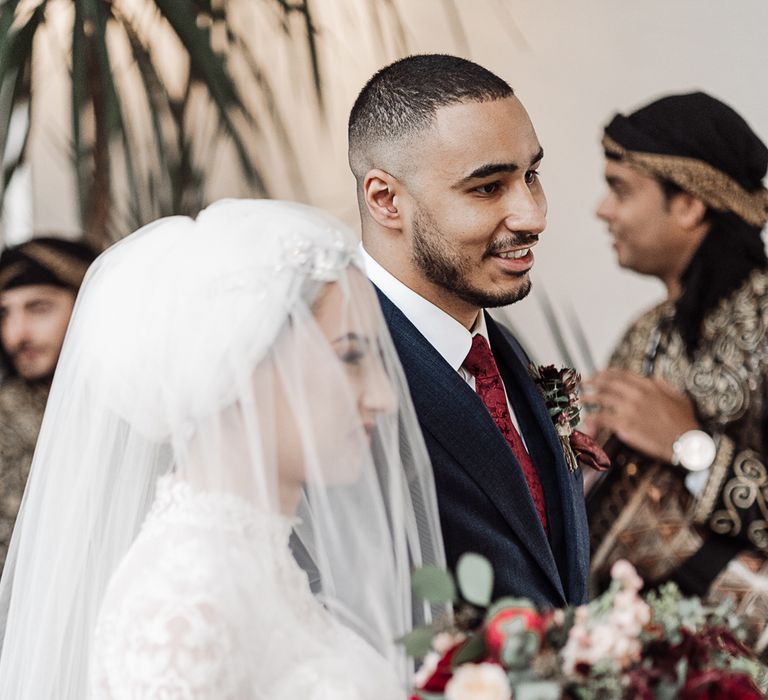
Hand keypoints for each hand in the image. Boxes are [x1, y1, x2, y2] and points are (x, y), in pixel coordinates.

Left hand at [581, 368, 699, 462]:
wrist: (688, 443)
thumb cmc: (685, 423)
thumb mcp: (678, 397)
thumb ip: (664, 386)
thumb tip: (654, 378)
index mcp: (648, 386)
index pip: (620, 373)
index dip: (605, 373)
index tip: (597, 374)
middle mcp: (637, 394)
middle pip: (607, 383)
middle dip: (592, 382)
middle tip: (582, 384)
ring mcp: (629, 408)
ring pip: (600, 398)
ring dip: (587, 398)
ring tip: (579, 400)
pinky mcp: (625, 424)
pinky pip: (602, 418)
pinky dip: (591, 418)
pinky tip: (586, 420)